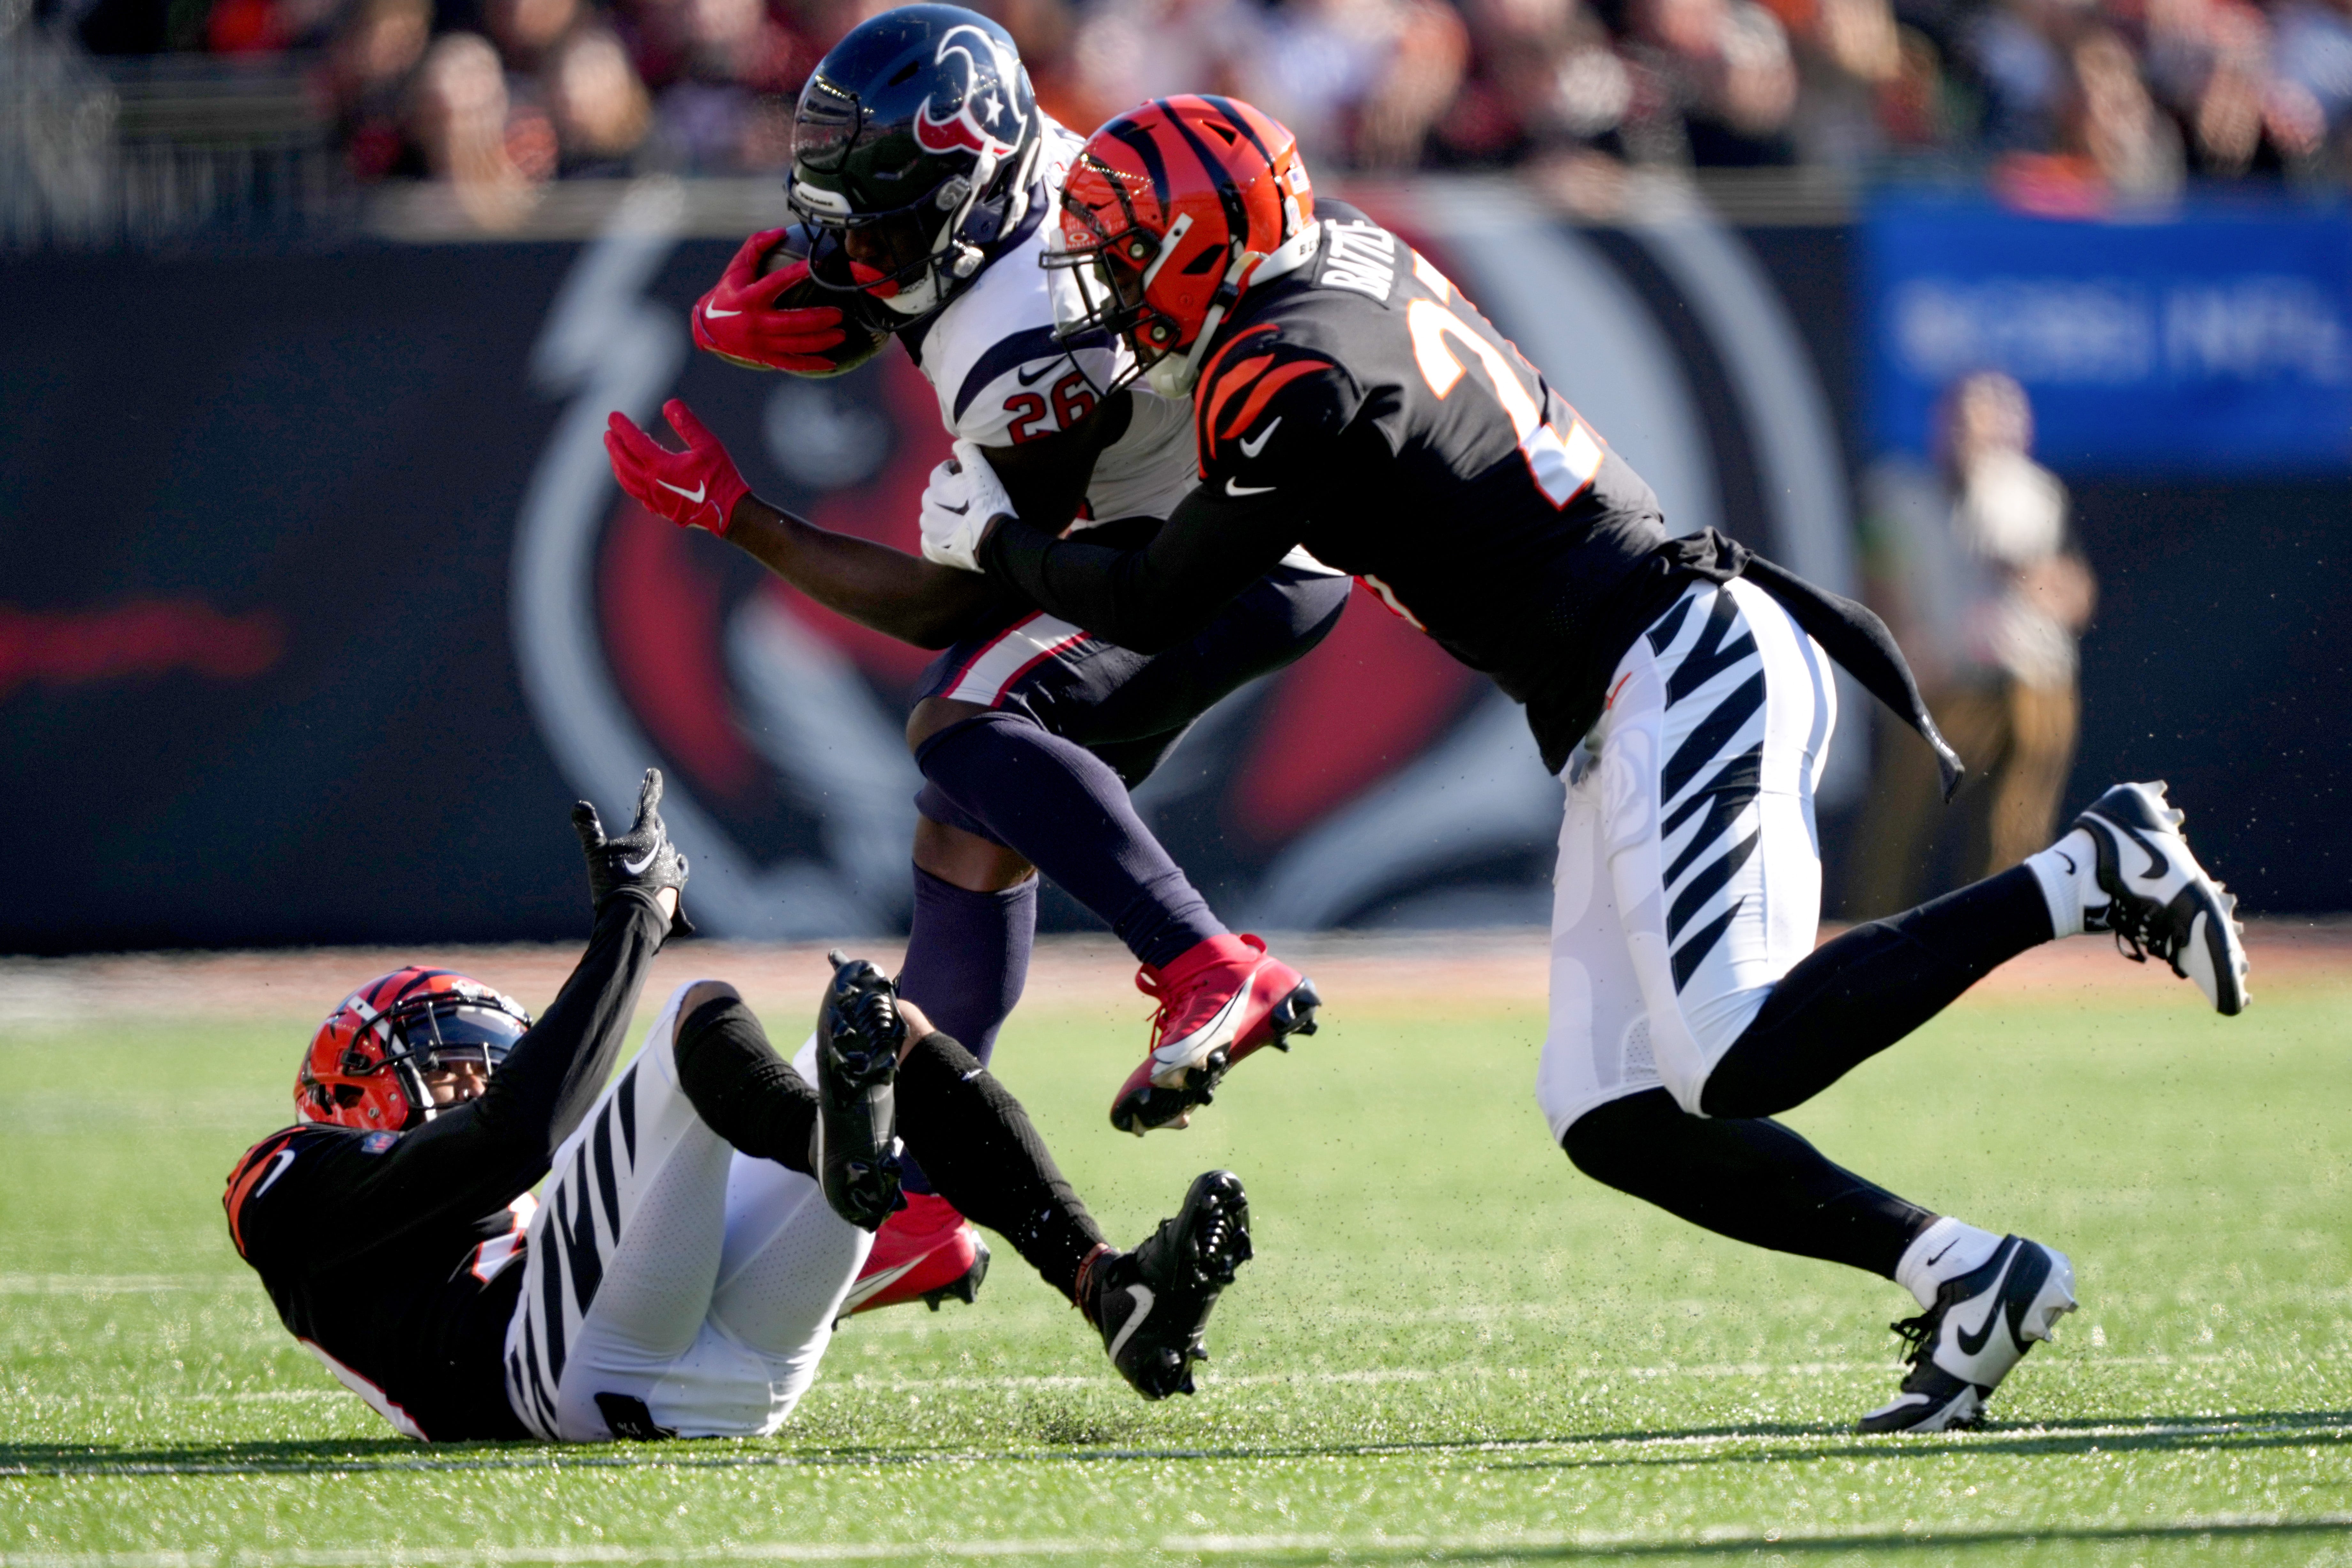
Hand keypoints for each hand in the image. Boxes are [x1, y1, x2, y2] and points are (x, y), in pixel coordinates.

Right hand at [572, 768, 693, 935]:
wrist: (635, 917)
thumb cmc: (613, 883)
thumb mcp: (595, 853)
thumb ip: (588, 829)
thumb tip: (579, 805)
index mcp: (645, 833)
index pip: (648, 802)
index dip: (650, 785)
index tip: (654, 772)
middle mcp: (663, 845)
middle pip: (657, 825)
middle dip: (651, 817)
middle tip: (650, 807)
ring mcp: (671, 864)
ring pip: (666, 845)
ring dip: (660, 841)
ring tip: (658, 837)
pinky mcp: (677, 884)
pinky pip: (678, 866)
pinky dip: (673, 860)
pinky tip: (677, 860)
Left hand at [604, 399, 752, 535]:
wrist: (731, 514)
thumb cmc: (722, 477)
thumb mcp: (708, 445)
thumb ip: (687, 424)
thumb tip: (669, 404)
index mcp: (662, 467)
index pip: (634, 442)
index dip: (623, 427)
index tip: (614, 416)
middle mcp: (653, 485)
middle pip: (624, 462)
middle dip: (614, 446)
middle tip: (609, 433)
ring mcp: (656, 500)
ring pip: (627, 481)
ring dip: (618, 464)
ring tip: (615, 453)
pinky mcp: (662, 511)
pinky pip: (638, 495)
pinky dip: (629, 482)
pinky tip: (632, 477)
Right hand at [691, 228, 849, 374]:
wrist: (708, 327)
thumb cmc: (727, 292)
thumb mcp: (737, 268)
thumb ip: (756, 246)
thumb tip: (781, 231)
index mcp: (749, 298)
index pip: (775, 283)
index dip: (796, 274)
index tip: (816, 266)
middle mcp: (756, 322)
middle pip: (793, 322)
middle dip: (820, 319)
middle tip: (839, 314)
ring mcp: (761, 342)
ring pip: (797, 344)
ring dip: (822, 340)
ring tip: (841, 334)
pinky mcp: (764, 357)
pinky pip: (791, 363)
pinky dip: (811, 364)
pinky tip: (830, 363)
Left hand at [919, 438, 1015, 572]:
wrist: (996, 540)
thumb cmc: (989, 503)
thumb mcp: (982, 472)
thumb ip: (968, 453)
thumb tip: (959, 443)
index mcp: (937, 489)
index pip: (938, 473)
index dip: (949, 469)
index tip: (959, 471)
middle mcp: (929, 510)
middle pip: (930, 496)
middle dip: (941, 493)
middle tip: (959, 495)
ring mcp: (932, 532)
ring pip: (928, 518)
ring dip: (937, 514)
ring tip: (955, 515)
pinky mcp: (936, 549)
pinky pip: (930, 538)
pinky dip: (938, 533)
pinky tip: (951, 532)